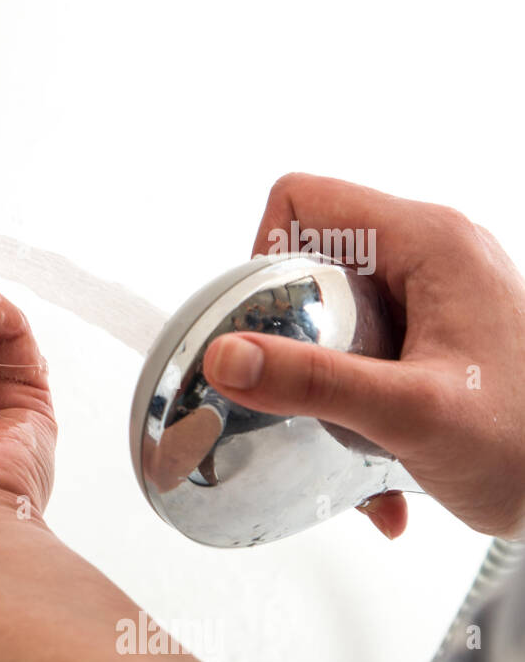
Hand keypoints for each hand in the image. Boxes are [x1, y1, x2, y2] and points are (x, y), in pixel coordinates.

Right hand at [203, 173, 524, 538]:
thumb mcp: (410, 414)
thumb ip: (314, 382)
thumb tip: (226, 357)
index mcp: (429, 241)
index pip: (301, 201)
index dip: (263, 257)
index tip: (265, 327)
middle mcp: (433, 254)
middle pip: (310, 260)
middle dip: (289, 331)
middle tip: (300, 386)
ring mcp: (436, 296)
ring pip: (332, 312)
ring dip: (321, 379)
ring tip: (343, 429)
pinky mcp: (436, 338)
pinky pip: (362, 352)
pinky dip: (352, 406)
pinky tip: (371, 460)